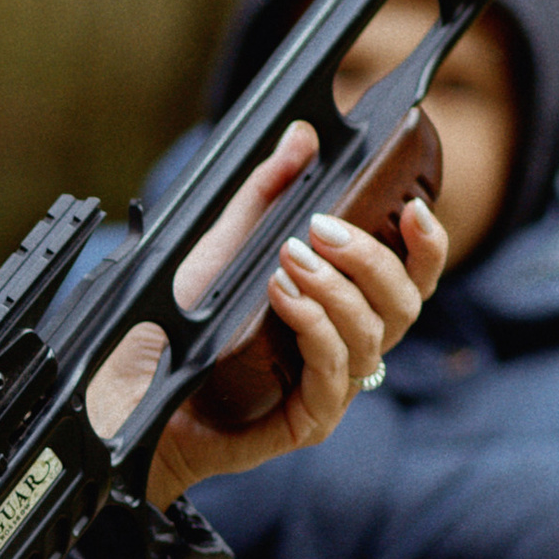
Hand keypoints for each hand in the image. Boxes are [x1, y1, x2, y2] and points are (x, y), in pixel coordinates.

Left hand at [83, 116, 447, 510]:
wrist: (132, 393)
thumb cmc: (180, 327)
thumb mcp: (223, 246)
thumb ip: (265, 193)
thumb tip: (301, 136)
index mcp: (342, 306)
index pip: (409, 277)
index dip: (426, 245)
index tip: (413, 208)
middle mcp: (347, 346)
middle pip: (403, 304)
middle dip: (371, 260)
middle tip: (322, 230)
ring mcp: (331, 388)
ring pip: (372, 337)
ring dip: (336, 291)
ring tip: (289, 260)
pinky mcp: (307, 421)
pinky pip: (333, 375)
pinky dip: (314, 329)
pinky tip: (284, 299)